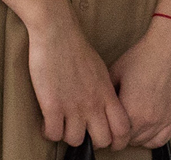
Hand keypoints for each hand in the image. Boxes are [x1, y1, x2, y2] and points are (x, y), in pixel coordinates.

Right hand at [27, 8, 130, 150]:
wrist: (57, 30)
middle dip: (92, 141)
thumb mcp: (99, 69)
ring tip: (61, 124)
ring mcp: (73, 105)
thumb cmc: (76, 46)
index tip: (106, 139)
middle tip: (80, 131)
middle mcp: (93, 102)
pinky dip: (49, 132)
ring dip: (67, 135)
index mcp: (106, 92)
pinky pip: (53, 134)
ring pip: (76, 140)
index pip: (123, 128)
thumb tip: (104, 106)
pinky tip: (47, 121)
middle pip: (102, 140)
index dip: (117, 140)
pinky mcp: (53, 106)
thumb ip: (103, 90)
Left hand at [108, 15, 170, 148]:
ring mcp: (163, 120)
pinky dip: (152, 138)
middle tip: (116, 123)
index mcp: (130, 110)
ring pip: (144, 141)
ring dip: (135, 135)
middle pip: (128, 140)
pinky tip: (147, 129)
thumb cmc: (146, 54)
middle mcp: (147, 120)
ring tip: (130, 124)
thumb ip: (108, 91)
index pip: (114, 134)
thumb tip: (101, 103)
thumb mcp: (117, 70)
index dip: (107, 130)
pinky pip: (162, 139)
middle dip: (120, 133)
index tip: (105, 126)